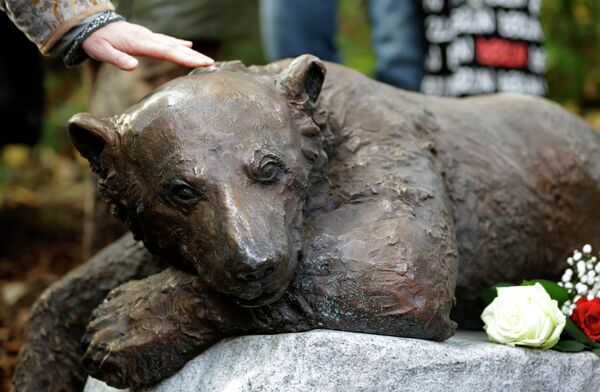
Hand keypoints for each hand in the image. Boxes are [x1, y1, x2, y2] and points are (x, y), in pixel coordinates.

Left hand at [82, 21, 213, 70]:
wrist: (90, 24)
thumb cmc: (95, 40)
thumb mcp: (101, 51)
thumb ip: (117, 59)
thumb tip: (133, 67)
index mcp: (140, 43)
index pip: (167, 52)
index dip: (185, 58)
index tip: (201, 63)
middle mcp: (148, 38)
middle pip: (175, 48)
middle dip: (195, 57)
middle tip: (212, 64)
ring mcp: (149, 37)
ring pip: (174, 45)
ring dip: (191, 53)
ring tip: (207, 60)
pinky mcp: (147, 38)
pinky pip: (167, 41)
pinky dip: (179, 44)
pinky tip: (188, 46)